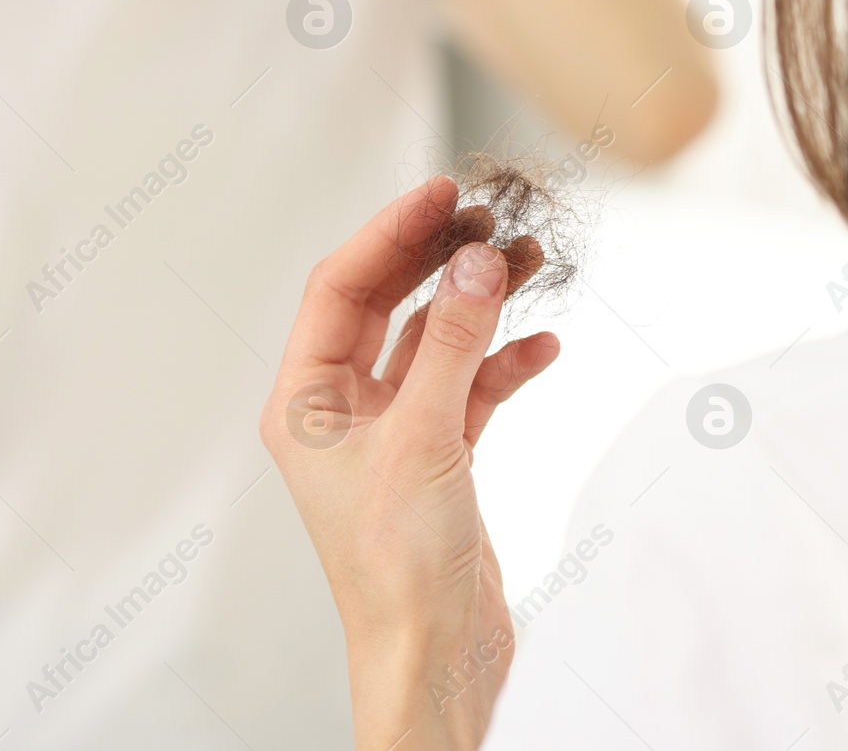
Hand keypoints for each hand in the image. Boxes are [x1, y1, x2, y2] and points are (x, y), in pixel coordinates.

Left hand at [260, 177, 560, 750]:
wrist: (435, 655)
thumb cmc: (399, 566)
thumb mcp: (425, 437)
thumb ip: (451, 343)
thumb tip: (475, 261)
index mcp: (304, 402)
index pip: (340, 288)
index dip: (390, 234)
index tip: (443, 192)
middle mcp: (340, 410)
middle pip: (387, 305)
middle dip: (438, 260)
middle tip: (489, 217)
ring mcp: (391, 432)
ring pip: (435, 343)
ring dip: (481, 304)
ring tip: (530, 263)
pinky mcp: (438, 457)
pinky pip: (470, 388)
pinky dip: (504, 364)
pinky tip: (542, 347)